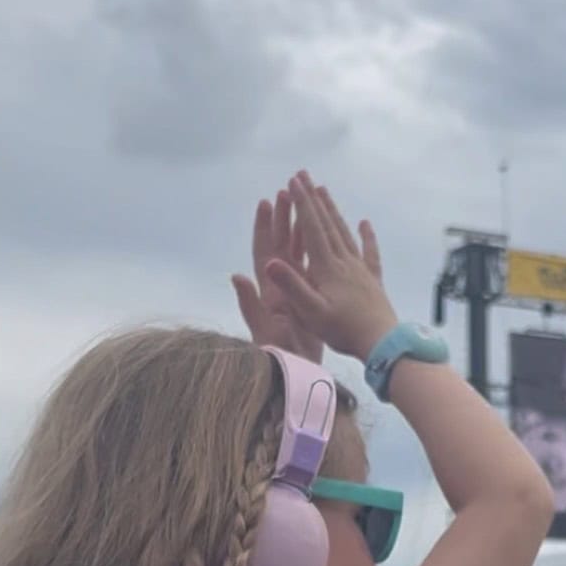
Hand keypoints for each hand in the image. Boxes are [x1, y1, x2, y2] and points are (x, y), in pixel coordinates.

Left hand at [231, 181, 322, 361]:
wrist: (297, 374)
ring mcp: (295, 292)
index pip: (266, 250)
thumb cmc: (281, 354)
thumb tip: (236, 276)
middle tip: (289, 191)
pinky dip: (319, 253)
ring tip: (307, 207)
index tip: (267, 201)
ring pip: (299, 254)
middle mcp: (280, 287)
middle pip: (281, 245)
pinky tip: (330, 242)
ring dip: (301, 230)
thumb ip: (249, 304)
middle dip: (284, 218)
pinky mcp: (310, 300)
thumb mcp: (263, 329)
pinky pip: (315, 269)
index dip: (264, 226)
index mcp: (270, 290)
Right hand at [268, 177, 396, 362]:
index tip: (293, 182)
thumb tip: (271, 262)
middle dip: (313, 198)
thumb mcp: (311, 312)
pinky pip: (369, 252)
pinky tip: (364, 223)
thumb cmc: (344, 331)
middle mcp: (344, 261)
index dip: (302, 203)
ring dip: (332, 210)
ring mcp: (360, 268)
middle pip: (327, 223)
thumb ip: (292, 286)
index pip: (311, 228)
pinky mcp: (373, 279)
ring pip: (344, 232)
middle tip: (303, 175)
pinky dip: (367, 236)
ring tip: (324, 191)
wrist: (383, 342)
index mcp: (327, 267)